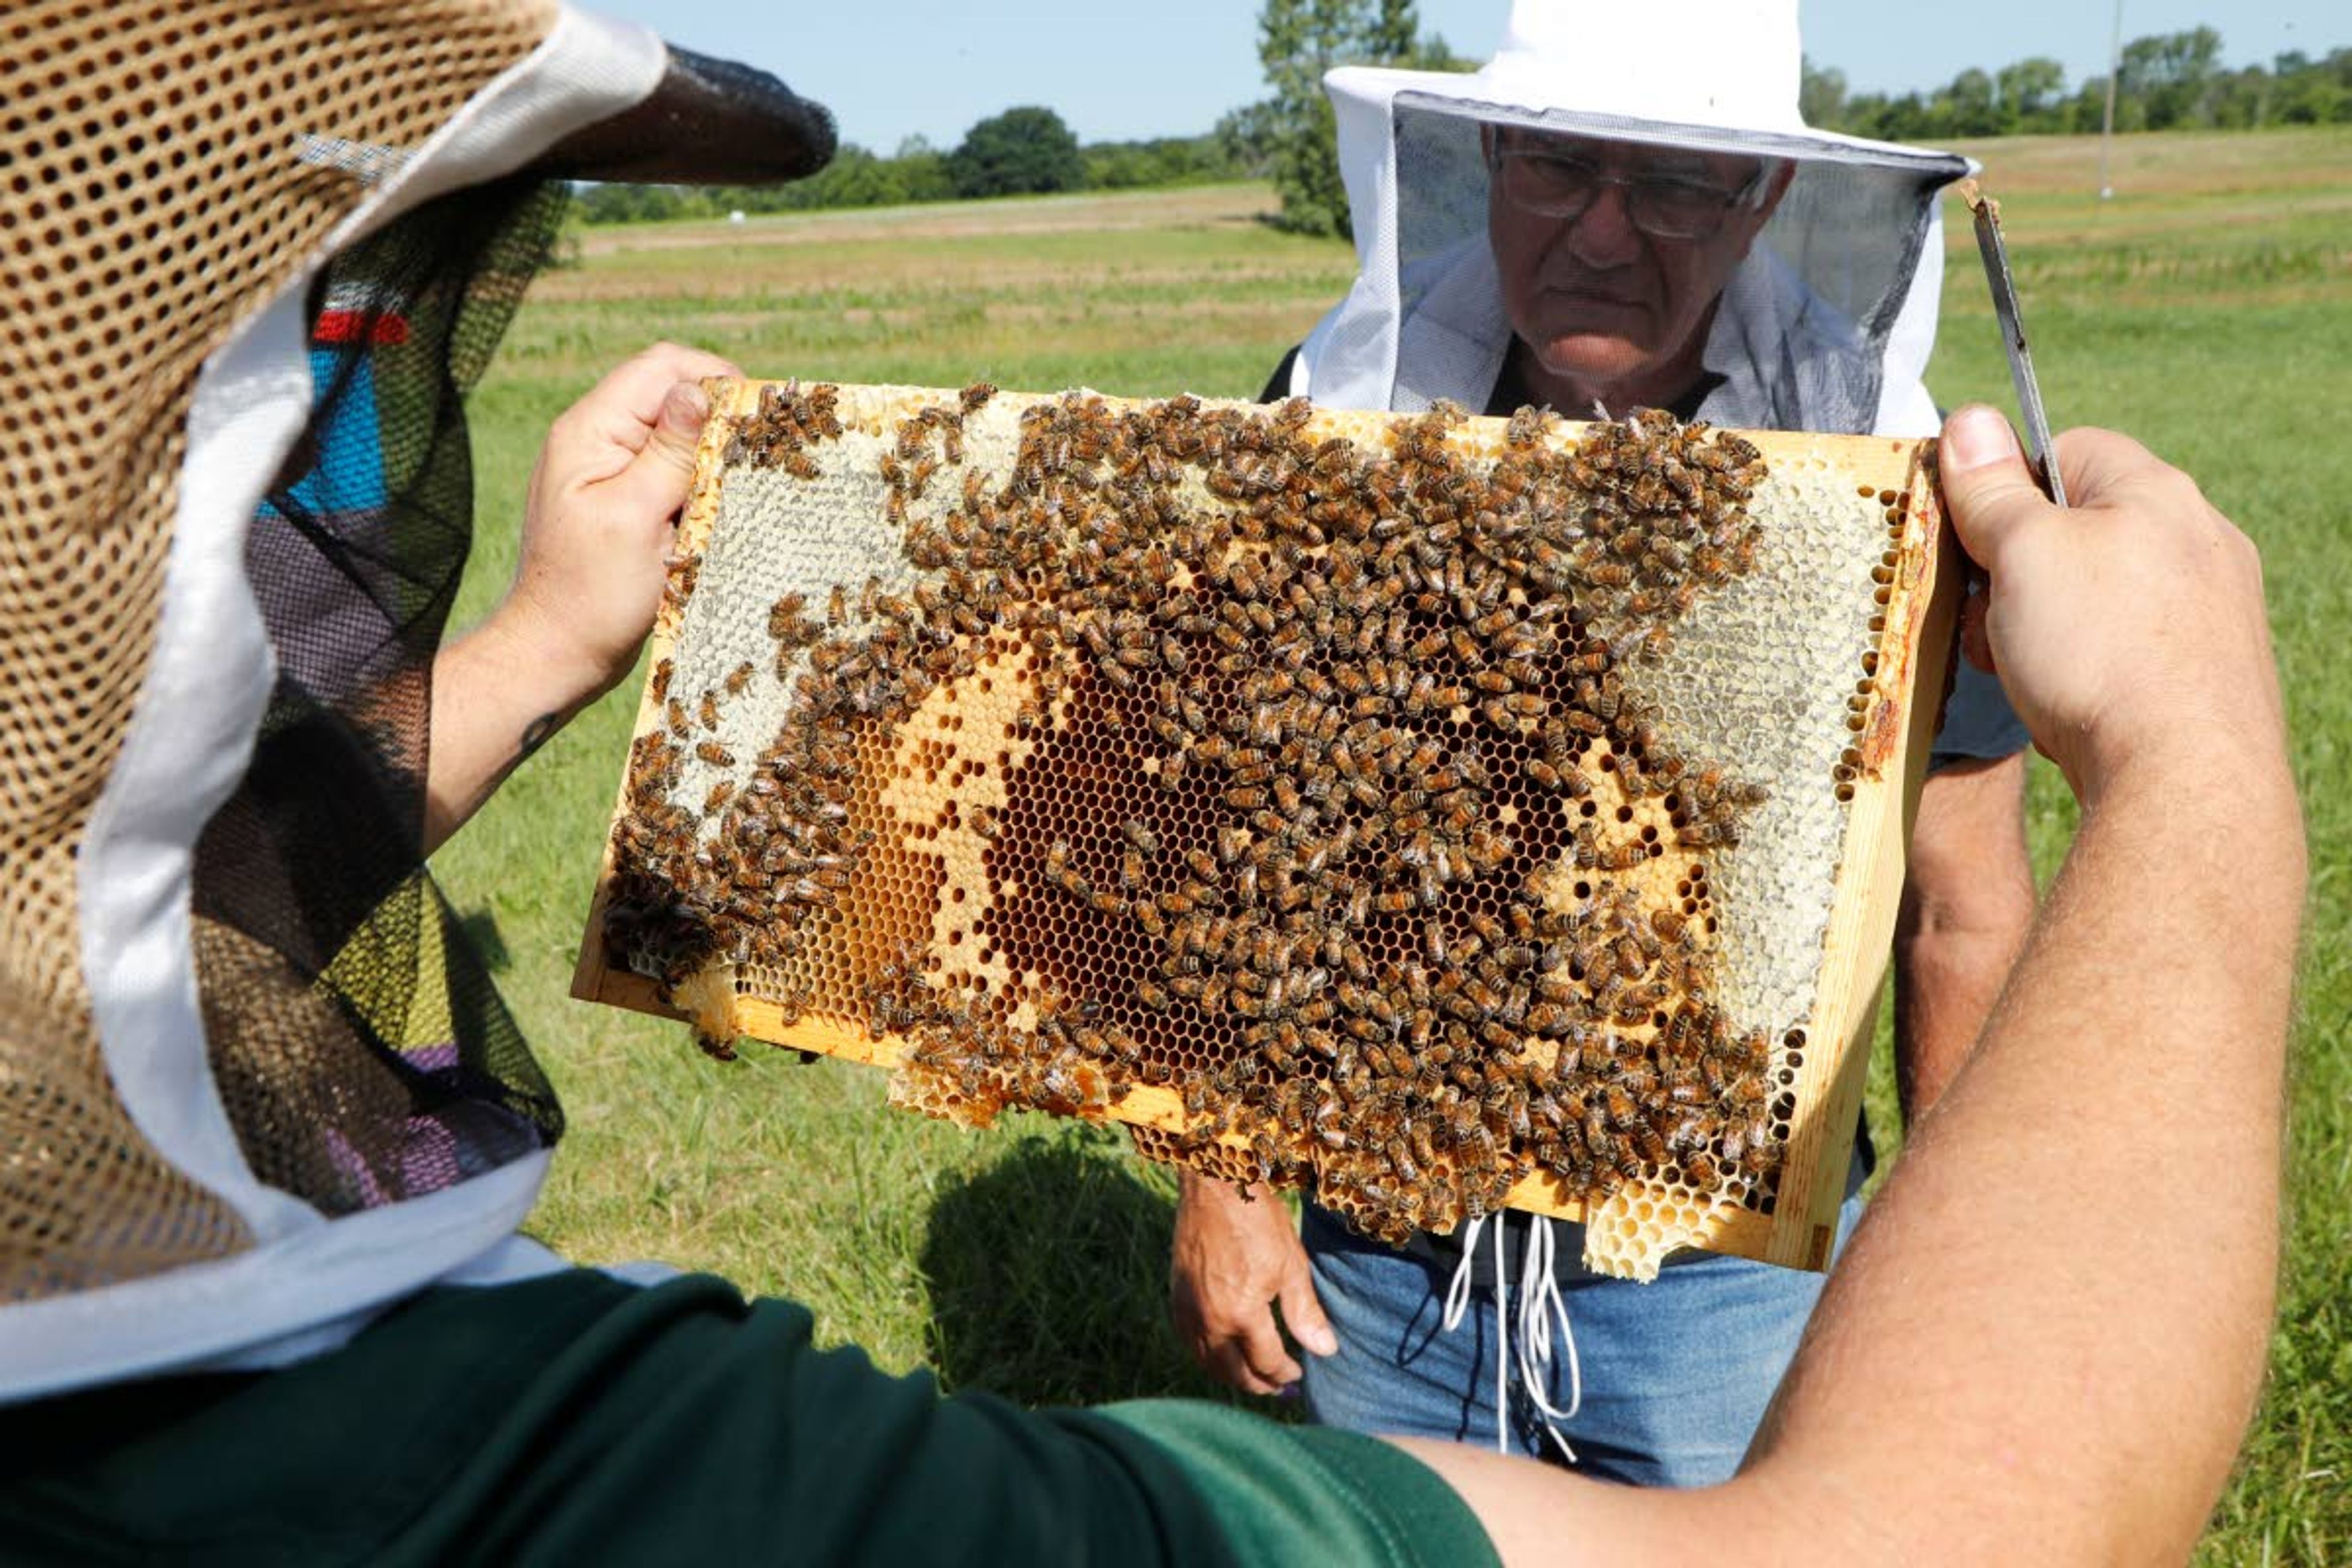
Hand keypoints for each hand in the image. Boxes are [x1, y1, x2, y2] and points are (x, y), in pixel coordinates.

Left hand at [488, 341, 739, 711]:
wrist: (556, 653)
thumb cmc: (592, 594)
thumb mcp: (637, 518)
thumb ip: (668, 451)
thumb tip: (699, 390)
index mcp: (589, 431)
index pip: (660, 368)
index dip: (713, 379)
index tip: (753, 418)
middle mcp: (594, 439)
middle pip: (669, 393)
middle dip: (715, 418)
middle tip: (750, 456)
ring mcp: (606, 469)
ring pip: (673, 433)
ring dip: (707, 455)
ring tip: (732, 490)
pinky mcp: (620, 499)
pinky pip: (667, 470)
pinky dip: (695, 483)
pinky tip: (710, 512)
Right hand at [1169, 1172, 1337, 1394]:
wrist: (1215, 1186)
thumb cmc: (1257, 1221)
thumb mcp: (1291, 1266)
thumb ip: (1305, 1313)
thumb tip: (1325, 1351)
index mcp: (1241, 1314)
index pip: (1265, 1364)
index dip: (1284, 1374)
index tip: (1298, 1374)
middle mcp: (1209, 1320)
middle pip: (1234, 1373)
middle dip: (1260, 1385)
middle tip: (1280, 1389)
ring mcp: (1188, 1310)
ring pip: (1208, 1363)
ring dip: (1232, 1375)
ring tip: (1254, 1378)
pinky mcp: (1176, 1298)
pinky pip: (1189, 1343)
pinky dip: (1208, 1357)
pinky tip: (1222, 1353)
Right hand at [1938, 406, 2284, 805]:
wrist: (2184, 776)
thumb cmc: (2101, 653)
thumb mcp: (2022, 553)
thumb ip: (1992, 489)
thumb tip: (1969, 421)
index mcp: (2157, 491)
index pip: (2064, 450)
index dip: (2004, 490)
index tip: (1973, 540)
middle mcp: (2201, 538)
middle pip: (2081, 527)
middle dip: (2020, 570)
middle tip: (1989, 618)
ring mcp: (2217, 606)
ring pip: (2104, 592)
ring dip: (2051, 623)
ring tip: (2029, 671)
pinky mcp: (2215, 669)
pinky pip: (2132, 645)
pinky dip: (2092, 666)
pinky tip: (2074, 703)